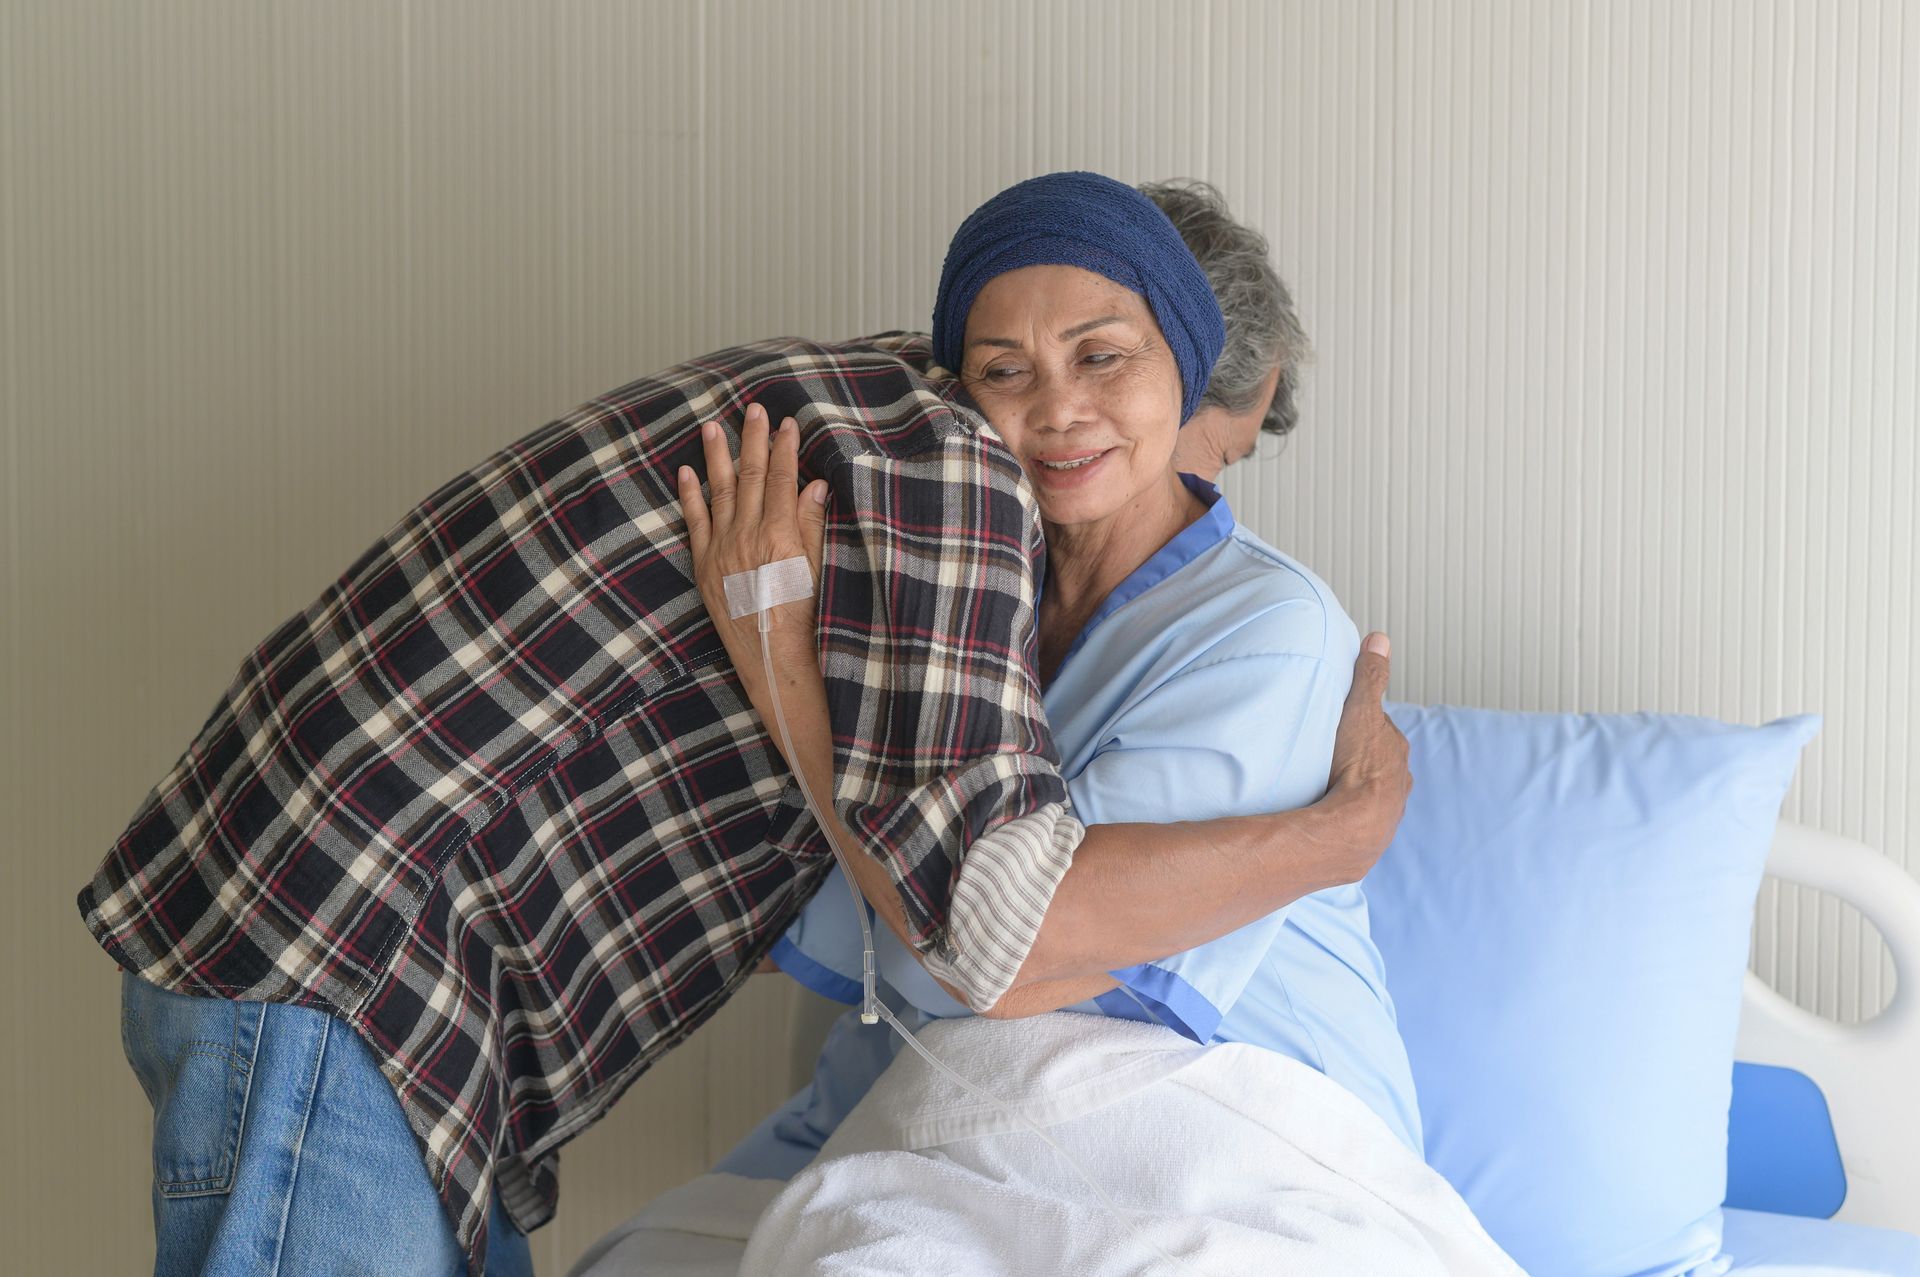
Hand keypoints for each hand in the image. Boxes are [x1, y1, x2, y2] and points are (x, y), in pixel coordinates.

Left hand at [676, 403, 830, 702]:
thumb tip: (814, 485)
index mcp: (781, 534)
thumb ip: (811, 525)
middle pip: (752, 476)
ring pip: (720, 491)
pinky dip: (690, 495)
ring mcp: (722, 547)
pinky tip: (687, 472)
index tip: (786, 423)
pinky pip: (695, 521)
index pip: (784, 479)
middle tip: (752, 408)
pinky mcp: (705, 564)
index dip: (785, 448)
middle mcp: (748, 534)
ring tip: (712, 427)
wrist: (770, 656)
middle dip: (753, 439)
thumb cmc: (799, 616)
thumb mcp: (814, 568)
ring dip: (717, 456)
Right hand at [1323, 632, 1412, 880]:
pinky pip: (1359, 820)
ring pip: (1370, 792)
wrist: (1351, 827)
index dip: (1358, 724)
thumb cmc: (1355, 768)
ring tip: (1327, 788)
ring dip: (1352, 789)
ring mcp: (1387, 812)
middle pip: (1377, 762)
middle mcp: (1399, 782)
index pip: (1378, 730)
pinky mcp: (1371, 838)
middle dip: (1358, 757)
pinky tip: (1329, 816)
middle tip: (1329, 755)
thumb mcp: (1360, 711)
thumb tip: (1380, 639)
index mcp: (1395, 751)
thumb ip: (1369, 676)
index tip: (1339, 724)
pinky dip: (1347, 816)